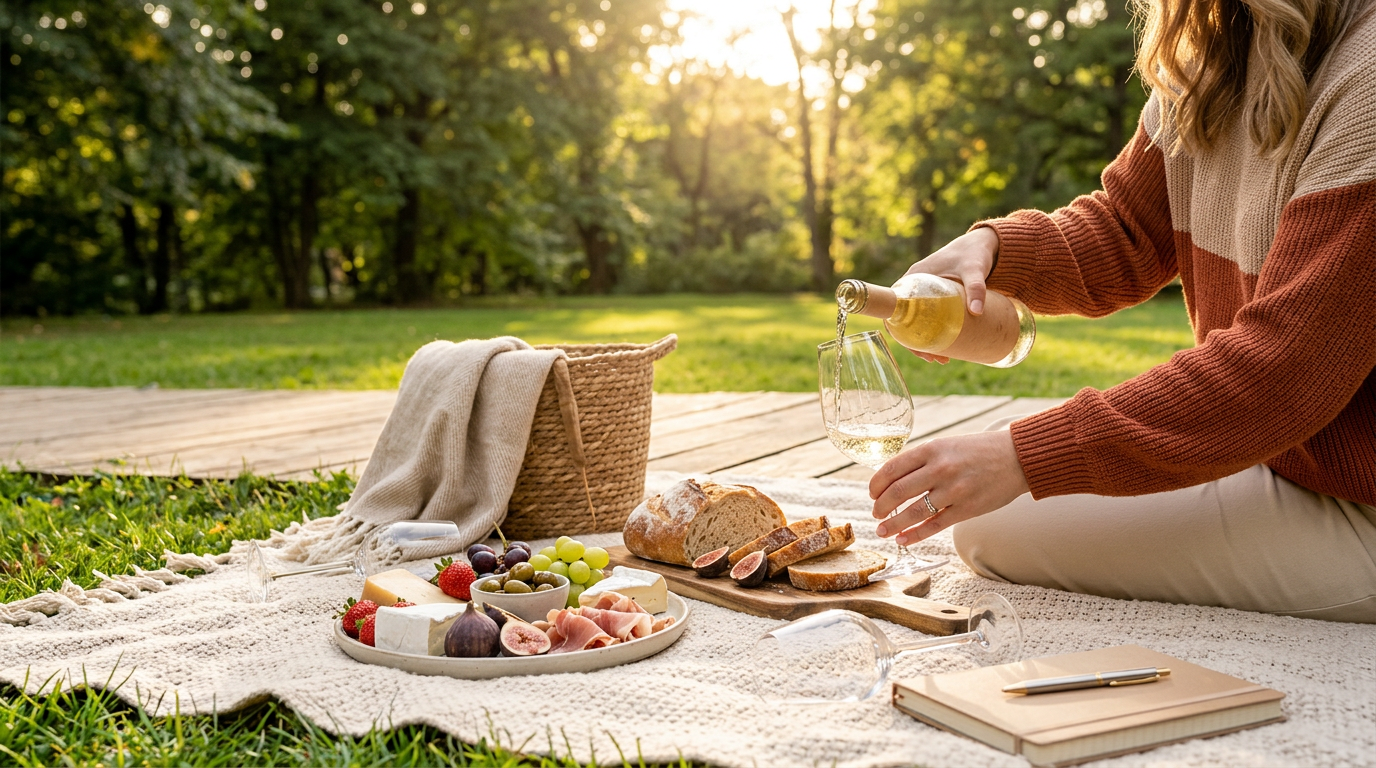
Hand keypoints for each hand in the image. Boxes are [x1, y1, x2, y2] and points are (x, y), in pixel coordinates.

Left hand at [869, 429, 1028, 544]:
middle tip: (876, 514)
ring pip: (913, 512)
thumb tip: (892, 480)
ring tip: (882, 531)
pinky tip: (903, 539)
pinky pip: (934, 525)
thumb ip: (922, 461)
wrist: (1018, 457)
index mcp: (932, 449)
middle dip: (880, 507)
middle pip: (897, 492)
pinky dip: (914, 534)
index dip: (876, 485)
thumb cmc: (978, 451)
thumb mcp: (946, 445)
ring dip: (892, 525)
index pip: (891, 469)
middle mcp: (940, 469)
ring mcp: (954, 490)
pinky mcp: (967, 509)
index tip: (872, 493)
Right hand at [902, 227, 999, 362]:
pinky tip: (945, 346)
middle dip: (916, 343)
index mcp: (914, 278)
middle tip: (935, 358)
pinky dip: (932, 333)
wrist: (982, 243)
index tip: (916, 347)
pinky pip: (926, 318)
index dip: (899, 330)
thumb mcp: (974, 270)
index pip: (894, 308)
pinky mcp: (936, 297)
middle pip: (904, 320)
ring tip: (943, 359)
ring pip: (915, 322)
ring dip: (924, 341)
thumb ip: (976, 288)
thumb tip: (977, 312)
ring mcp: (925, 292)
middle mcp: (915, 286)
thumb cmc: (973, 254)